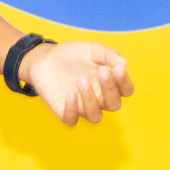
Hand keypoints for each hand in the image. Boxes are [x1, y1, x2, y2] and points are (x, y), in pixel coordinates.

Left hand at [20, 41, 134, 125]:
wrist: (44, 58)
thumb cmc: (71, 55)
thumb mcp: (91, 50)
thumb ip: (108, 55)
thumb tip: (124, 63)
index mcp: (108, 84)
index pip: (125, 90)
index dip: (124, 82)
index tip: (118, 69)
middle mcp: (98, 99)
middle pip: (113, 104)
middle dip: (110, 89)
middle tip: (102, 71)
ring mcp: (82, 107)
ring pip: (95, 116)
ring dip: (91, 100)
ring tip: (81, 80)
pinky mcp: (64, 111)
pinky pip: (72, 119)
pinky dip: (72, 109)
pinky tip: (70, 93)